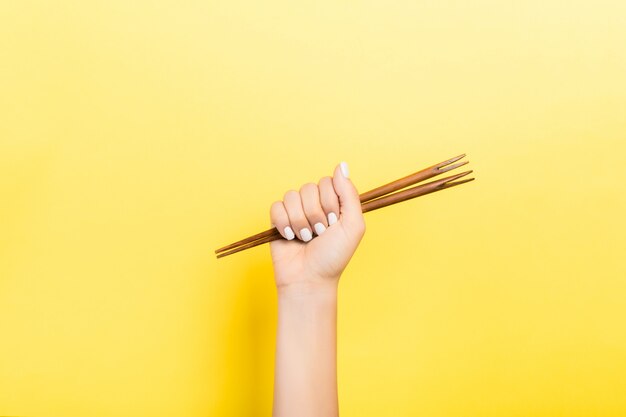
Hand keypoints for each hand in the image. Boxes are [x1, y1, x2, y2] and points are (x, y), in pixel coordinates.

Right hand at [269, 162, 365, 291]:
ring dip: (300, 221)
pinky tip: (290, 237)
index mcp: (334, 202)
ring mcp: (296, 211)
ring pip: (292, 197)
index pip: (328, 182)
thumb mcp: (353, 225)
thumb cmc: (333, 256)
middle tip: (320, 233)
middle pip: (309, 188)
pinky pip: (276, 206)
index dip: (330, 202)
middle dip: (315, 214)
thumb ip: (349, 194)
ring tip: (306, 238)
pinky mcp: (278, 219)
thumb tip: (341, 165)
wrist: (309, 279)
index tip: (334, 222)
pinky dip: (284, 223)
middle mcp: (315, 204)